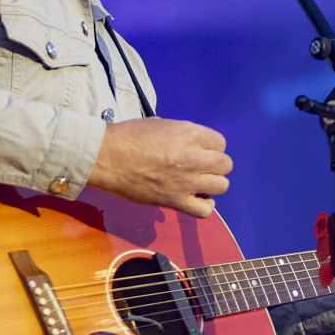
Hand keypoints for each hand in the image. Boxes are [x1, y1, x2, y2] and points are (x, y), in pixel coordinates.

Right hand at [87, 117, 232, 217]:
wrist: (108, 157)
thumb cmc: (129, 136)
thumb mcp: (162, 124)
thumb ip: (182, 134)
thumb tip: (190, 143)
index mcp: (191, 134)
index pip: (220, 143)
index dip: (211, 147)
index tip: (200, 151)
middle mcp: (195, 158)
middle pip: (225, 164)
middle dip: (215, 165)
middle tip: (200, 167)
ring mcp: (187, 182)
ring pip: (222, 186)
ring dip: (213, 184)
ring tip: (200, 183)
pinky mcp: (176, 201)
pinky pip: (205, 210)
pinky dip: (205, 206)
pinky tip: (197, 199)